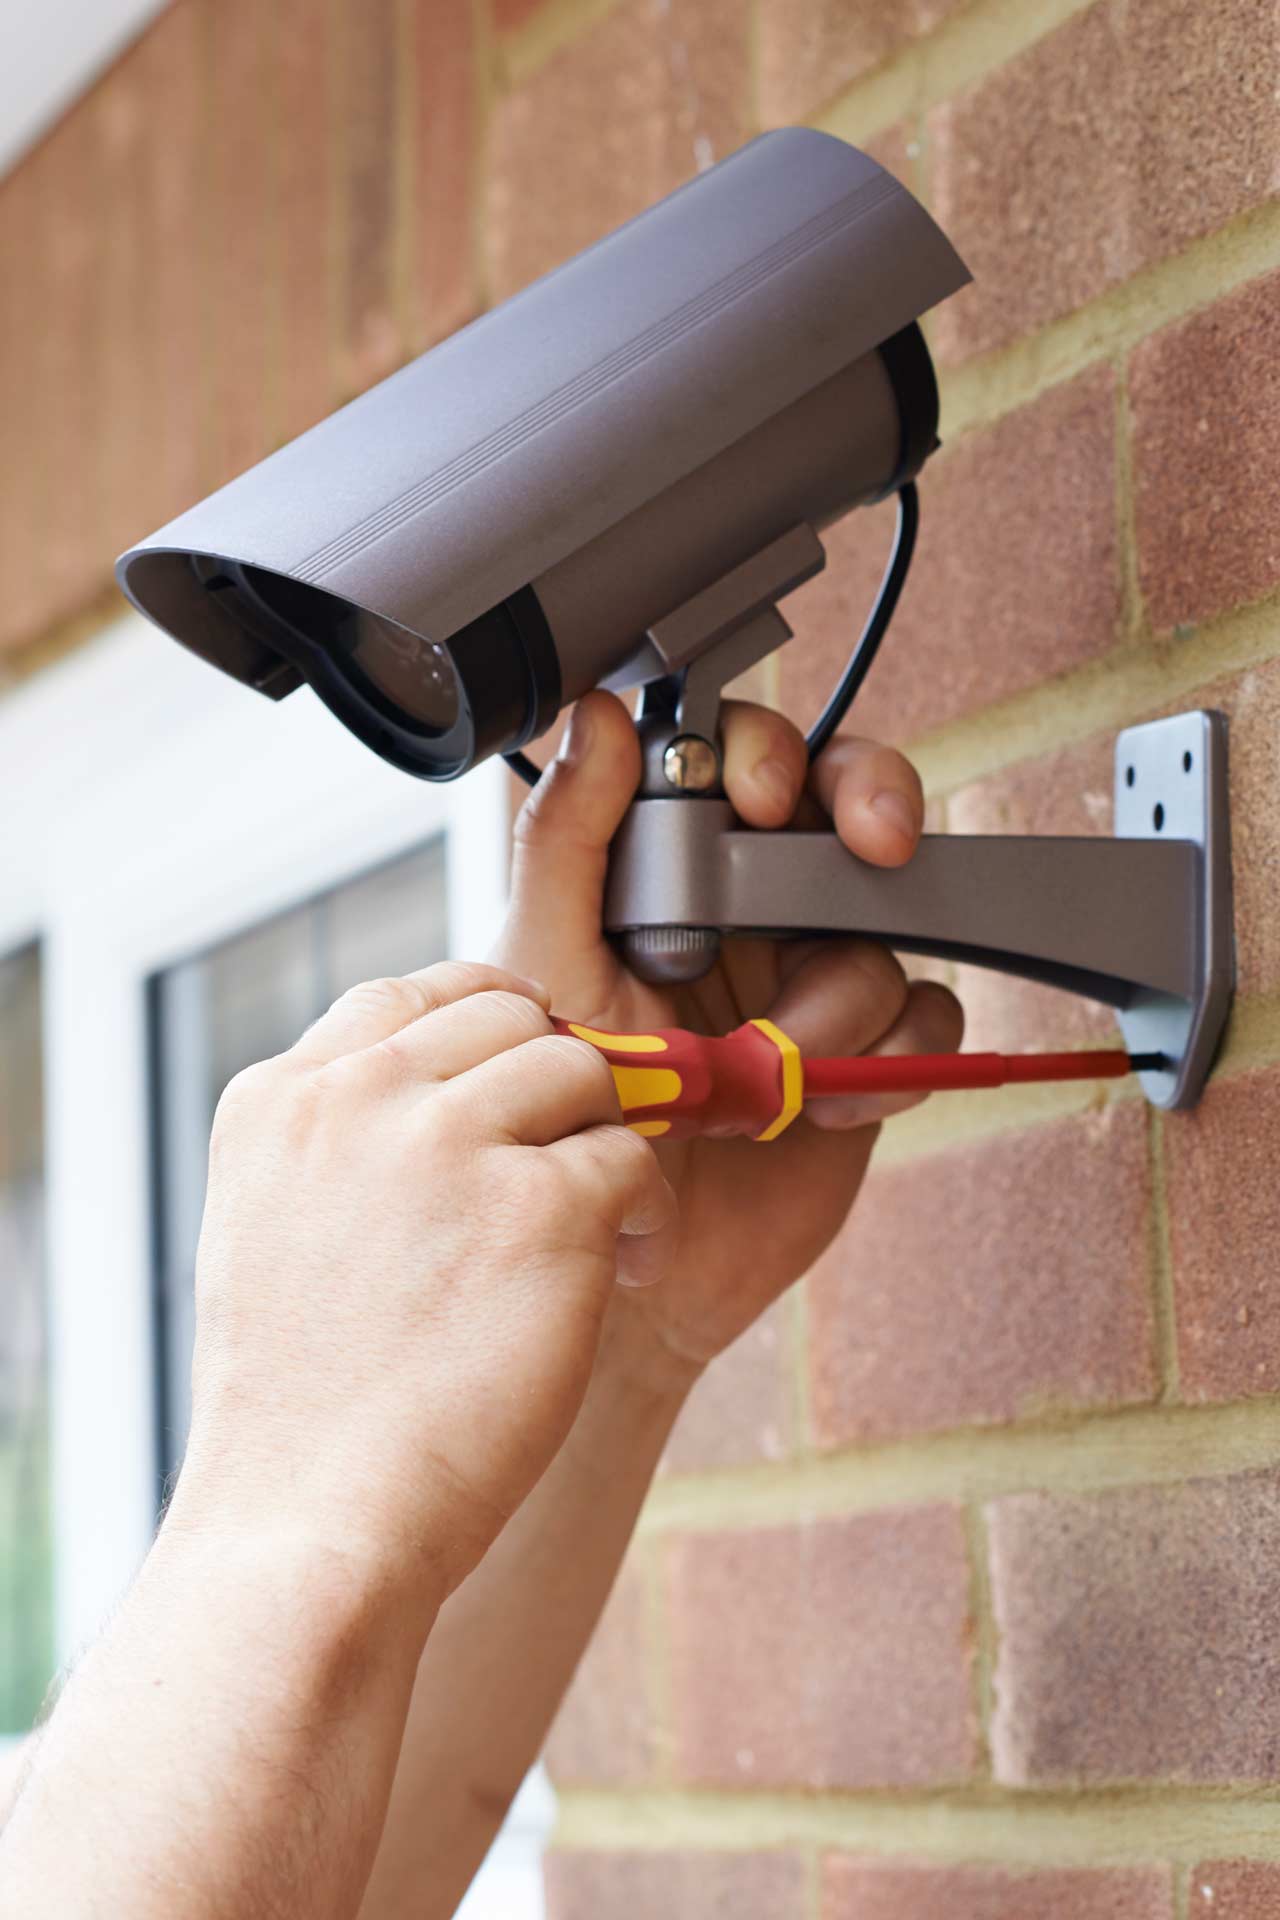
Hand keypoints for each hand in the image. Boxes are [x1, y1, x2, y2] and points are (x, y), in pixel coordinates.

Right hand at [171, 962, 675, 1599]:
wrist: (314, 1520)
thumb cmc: (300, 1403)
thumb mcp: (270, 1228)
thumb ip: (345, 1139)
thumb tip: (452, 1088)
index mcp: (283, 1099)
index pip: (409, 993)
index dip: (485, 1018)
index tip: (522, 1062)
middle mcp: (362, 1099)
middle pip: (507, 1019)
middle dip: (552, 1078)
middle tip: (571, 1151)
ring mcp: (452, 1145)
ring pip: (580, 1071)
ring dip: (603, 1136)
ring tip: (601, 1222)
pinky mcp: (544, 1209)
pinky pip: (632, 1159)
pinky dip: (644, 1213)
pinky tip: (624, 1268)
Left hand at [493, 692, 962, 1386]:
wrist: (633, 1266)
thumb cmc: (561, 1120)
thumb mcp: (545, 971)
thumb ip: (567, 842)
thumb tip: (599, 717)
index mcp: (663, 869)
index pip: (731, 760)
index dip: (766, 756)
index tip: (766, 797)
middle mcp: (743, 909)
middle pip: (838, 803)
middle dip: (869, 805)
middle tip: (873, 844)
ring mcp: (809, 976)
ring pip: (882, 923)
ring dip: (839, 997)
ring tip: (775, 1069)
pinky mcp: (867, 1049)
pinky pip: (928, 1012)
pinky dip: (897, 1053)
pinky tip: (831, 1102)